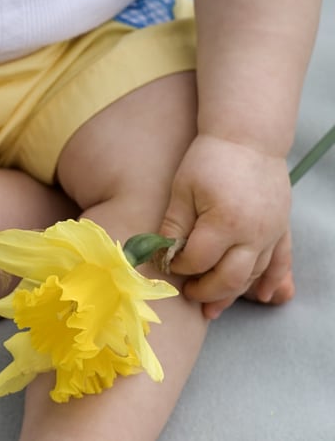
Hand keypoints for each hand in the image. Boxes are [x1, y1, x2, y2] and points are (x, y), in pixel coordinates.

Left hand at [160, 134, 291, 318]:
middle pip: (228, 278)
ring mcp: (272, 233)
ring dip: (231, 294)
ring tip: (211, 307)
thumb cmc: (209, 160)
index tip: (168, 264)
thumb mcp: (182, 189)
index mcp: (224, 222)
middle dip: (205, 291)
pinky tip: (261, 298)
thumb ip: (173, 226)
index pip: (198, 260)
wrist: (249, 137)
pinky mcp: (282, 229)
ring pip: (252, 276)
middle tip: (187, 294)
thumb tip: (162, 257)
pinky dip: (271, 282)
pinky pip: (280, 263)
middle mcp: (253, 233)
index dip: (180, 267)